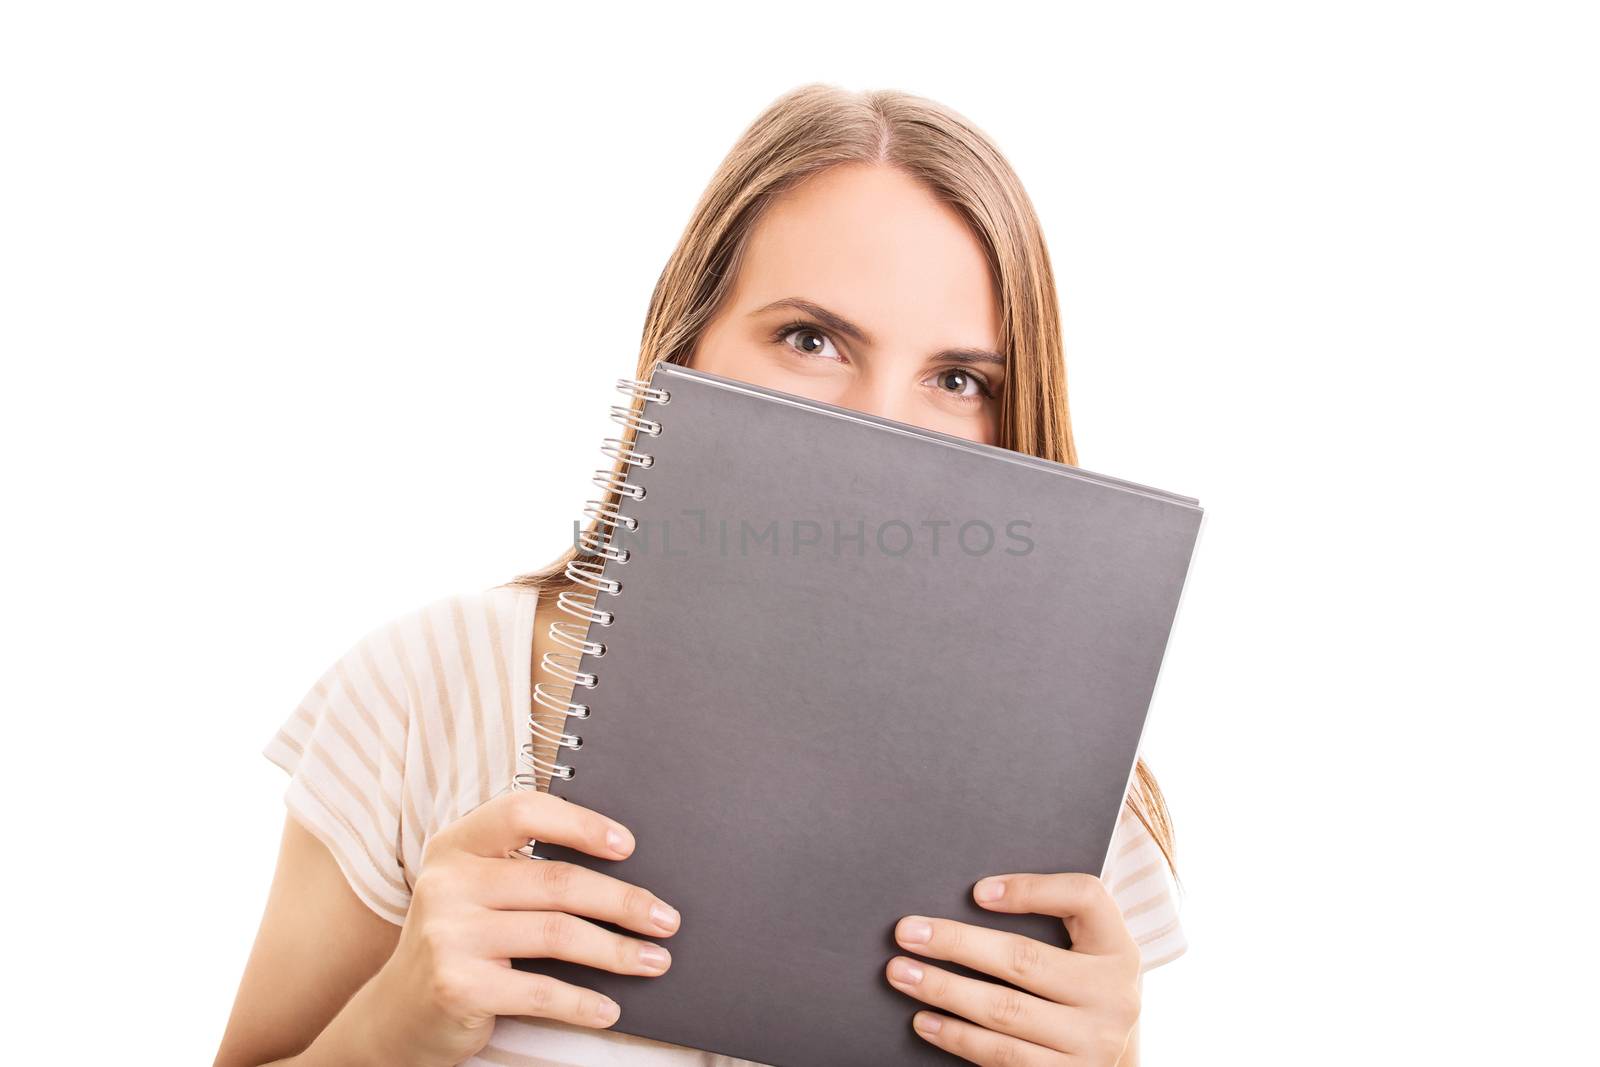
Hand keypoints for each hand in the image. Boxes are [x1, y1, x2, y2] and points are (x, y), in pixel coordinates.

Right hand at [352, 790, 681, 1066]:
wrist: (396, 1016)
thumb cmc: (458, 944)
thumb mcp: (475, 892)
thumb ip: (523, 870)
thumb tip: (623, 870)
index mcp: (456, 844)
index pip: (523, 811)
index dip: (580, 823)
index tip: (627, 846)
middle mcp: (447, 882)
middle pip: (556, 881)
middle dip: (623, 901)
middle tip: (666, 919)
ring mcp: (448, 933)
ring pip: (557, 934)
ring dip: (616, 951)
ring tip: (654, 961)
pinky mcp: (456, 984)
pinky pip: (539, 990)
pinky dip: (583, 1001)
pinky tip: (609, 1009)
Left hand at [884, 872, 1140, 1065]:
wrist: (1110, 1060)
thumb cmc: (1081, 991)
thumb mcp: (1086, 953)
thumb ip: (1051, 922)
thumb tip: (971, 897)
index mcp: (1118, 949)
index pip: (1084, 898)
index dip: (1031, 889)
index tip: (976, 891)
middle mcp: (1114, 996)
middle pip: (1024, 959)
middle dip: (957, 944)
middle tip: (906, 932)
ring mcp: (1094, 1044)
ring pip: (1005, 1011)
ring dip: (944, 991)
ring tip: (903, 974)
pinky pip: (1002, 1056)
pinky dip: (957, 1037)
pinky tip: (925, 1020)